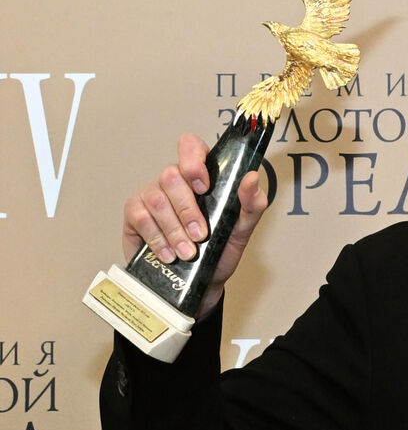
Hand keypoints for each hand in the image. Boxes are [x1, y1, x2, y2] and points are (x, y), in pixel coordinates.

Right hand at [122, 134, 267, 318]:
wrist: (202, 282)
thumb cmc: (220, 250)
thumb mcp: (242, 228)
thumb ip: (252, 203)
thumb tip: (251, 178)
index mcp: (200, 177)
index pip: (190, 147)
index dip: (193, 160)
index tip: (205, 186)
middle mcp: (172, 181)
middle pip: (171, 177)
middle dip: (188, 210)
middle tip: (201, 235)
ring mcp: (150, 195)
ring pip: (156, 200)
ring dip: (175, 229)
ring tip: (188, 252)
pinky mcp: (134, 214)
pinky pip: (141, 218)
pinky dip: (158, 239)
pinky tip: (169, 254)